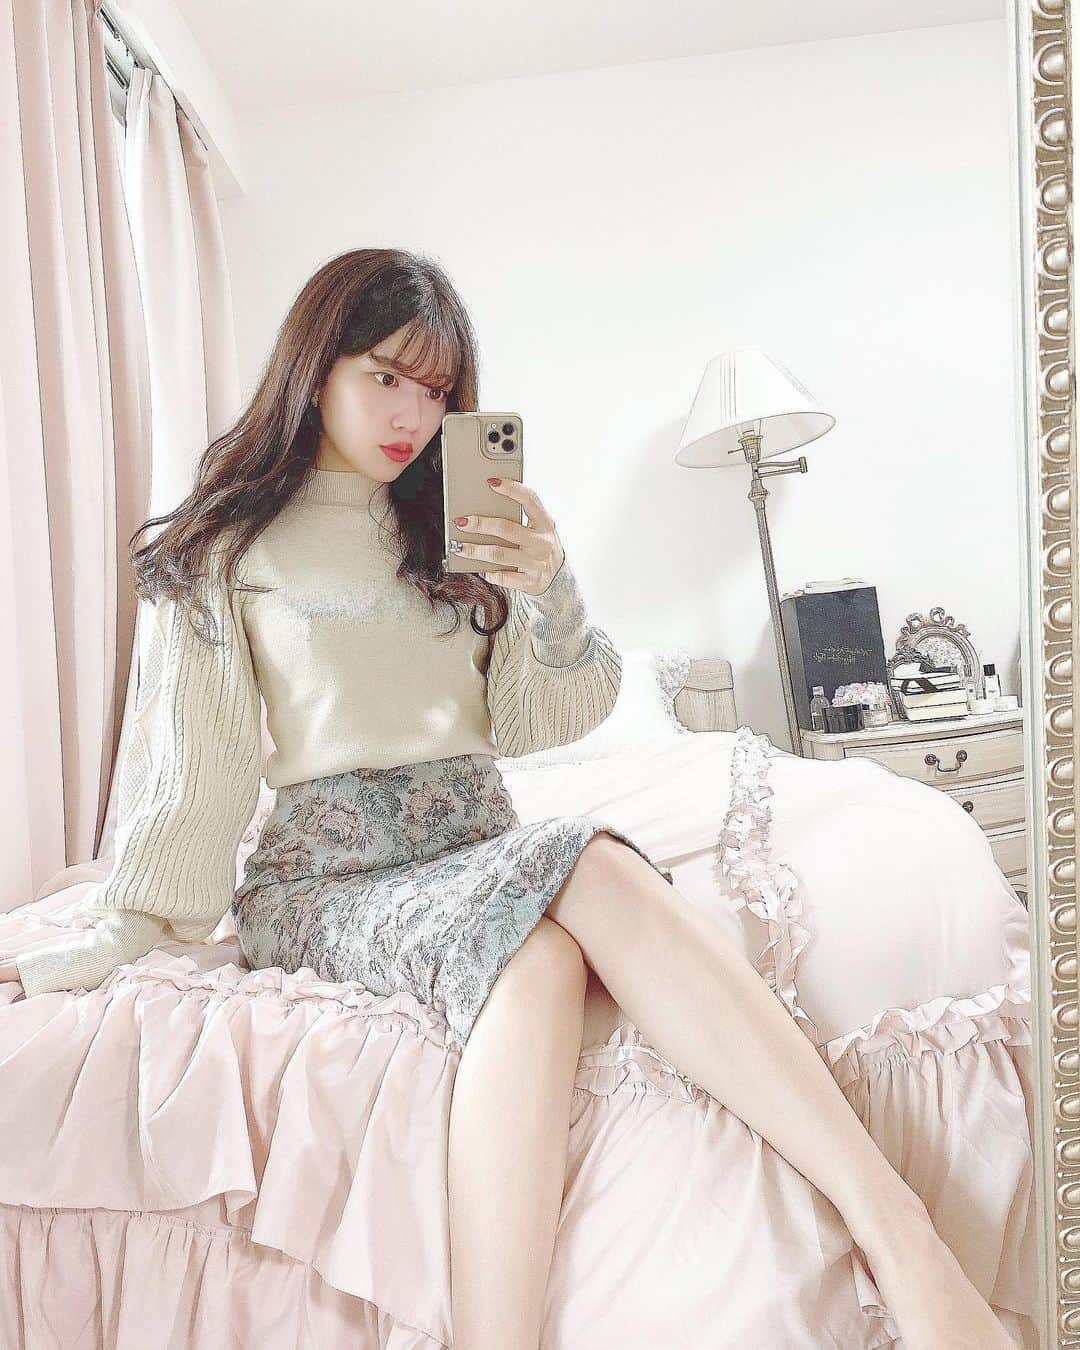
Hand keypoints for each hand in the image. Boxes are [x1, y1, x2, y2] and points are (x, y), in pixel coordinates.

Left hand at [451, 478, 564, 596]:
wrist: (558, 583)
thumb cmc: (540, 550)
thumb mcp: (539, 531)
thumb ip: (520, 520)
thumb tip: (484, 509)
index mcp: (546, 524)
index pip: (530, 500)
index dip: (511, 489)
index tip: (491, 482)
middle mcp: (542, 542)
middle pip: (506, 528)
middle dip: (480, 524)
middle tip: (461, 521)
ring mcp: (536, 563)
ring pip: (498, 554)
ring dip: (475, 550)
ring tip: (458, 546)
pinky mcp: (529, 582)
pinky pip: (502, 576)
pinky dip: (488, 572)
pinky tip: (478, 568)